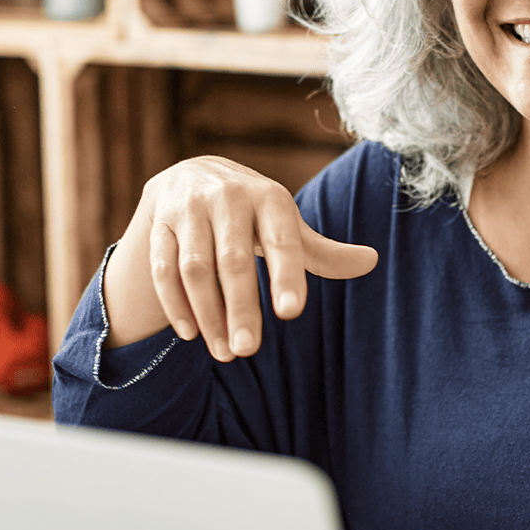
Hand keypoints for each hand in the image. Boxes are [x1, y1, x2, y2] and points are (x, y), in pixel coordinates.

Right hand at [104, 156, 377, 359]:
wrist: (191, 176)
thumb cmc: (253, 213)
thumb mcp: (287, 226)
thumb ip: (322, 251)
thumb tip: (371, 260)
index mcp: (269, 197)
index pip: (281, 241)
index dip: (286, 276)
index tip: (290, 314)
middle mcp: (227, 197)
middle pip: (232, 260)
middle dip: (240, 307)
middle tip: (248, 349)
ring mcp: (188, 209)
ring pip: (194, 268)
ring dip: (208, 314)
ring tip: (225, 353)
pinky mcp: (158, 224)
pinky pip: (163, 269)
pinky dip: (176, 304)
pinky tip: (192, 335)